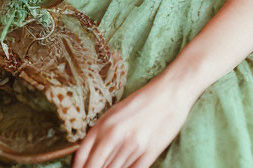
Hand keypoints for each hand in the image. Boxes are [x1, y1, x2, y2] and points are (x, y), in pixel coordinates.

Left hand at [72, 73, 196, 167]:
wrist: (171, 92)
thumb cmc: (142, 101)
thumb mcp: (115, 113)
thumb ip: (100, 133)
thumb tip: (89, 156)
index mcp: (104, 124)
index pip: (81, 157)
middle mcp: (115, 136)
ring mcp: (132, 146)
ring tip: (116, 164)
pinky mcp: (149, 153)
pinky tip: (127, 166)